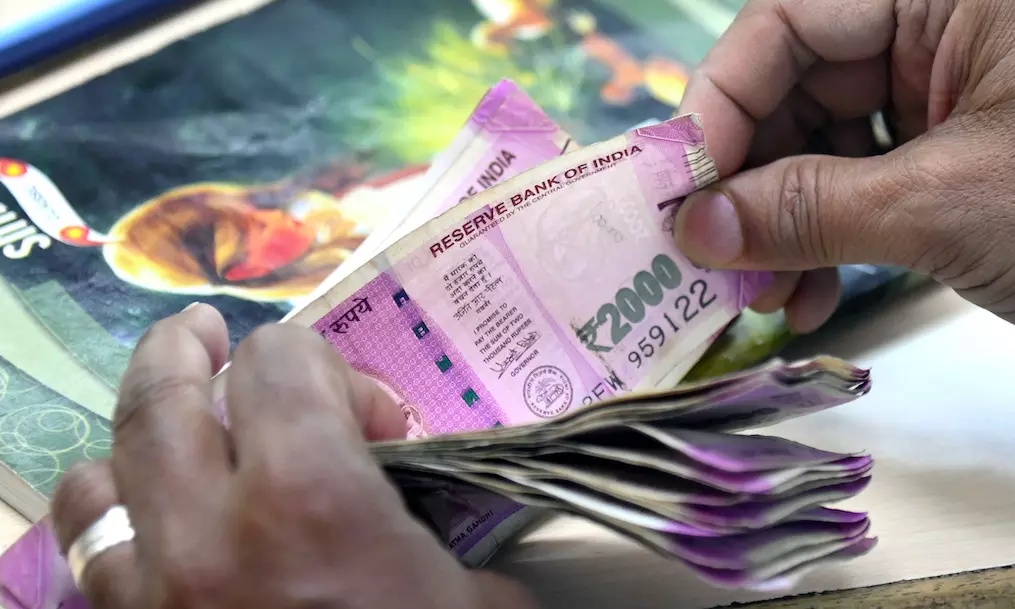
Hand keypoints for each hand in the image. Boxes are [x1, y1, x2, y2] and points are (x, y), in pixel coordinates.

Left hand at [50, 304, 535, 608]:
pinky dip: (106, 527)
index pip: (281, 361)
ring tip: (164, 438)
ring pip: (93, 479)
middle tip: (204, 331)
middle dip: (184, 347)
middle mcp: (209, 529)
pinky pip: (81, 567)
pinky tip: (136, 527)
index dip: (325, 363)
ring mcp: (149, 595)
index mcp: (312, 497)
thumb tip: (436, 504)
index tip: (371, 420)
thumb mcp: (479, 606)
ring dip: (130, 443)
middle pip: (161, 393)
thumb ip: (452, 532)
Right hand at [673, 0, 1014, 329]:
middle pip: (793, 94)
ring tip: (763, 297)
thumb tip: (696, 231)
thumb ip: (810, 209)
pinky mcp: (948, 157)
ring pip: (819, 150)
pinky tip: (811, 299)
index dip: (720, 105)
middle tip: (710, 261)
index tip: (682, 195)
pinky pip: (861, 189)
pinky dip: (828, 244)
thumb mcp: (944, 202)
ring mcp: (942, 95)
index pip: (786, 24)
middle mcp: (931, 32)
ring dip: (780, 231)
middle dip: (748, 187)